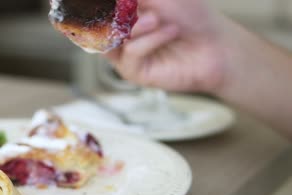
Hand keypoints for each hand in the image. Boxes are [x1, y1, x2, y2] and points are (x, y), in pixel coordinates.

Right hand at [106, 0, 228, 93]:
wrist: (216, 45)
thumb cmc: (193, 17)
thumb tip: (110, 1)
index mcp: (122, 14)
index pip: (98, 10)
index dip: (94, 6)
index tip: (99, 3)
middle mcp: (120, 34)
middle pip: (95, 26)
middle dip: (111, 14)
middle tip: (129, 5)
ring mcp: (125, 54)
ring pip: (110, 40)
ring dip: (135, 26)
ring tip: (157, 19)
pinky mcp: (134, 72)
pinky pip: (130, 53)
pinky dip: (149, 40)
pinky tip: (168, 32)